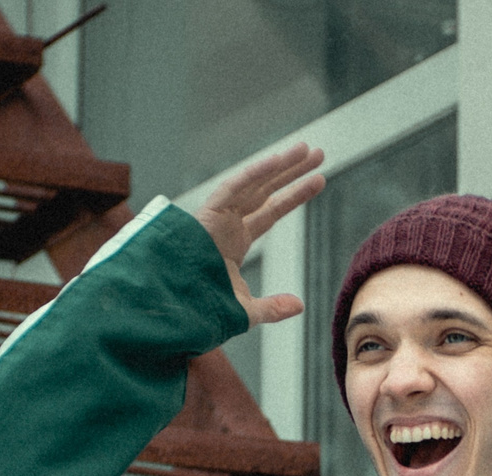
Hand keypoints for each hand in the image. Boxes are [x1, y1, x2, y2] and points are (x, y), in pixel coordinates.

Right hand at [195, 143, 325, 326]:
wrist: (173, 308)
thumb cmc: (198, 308)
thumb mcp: (244, 310)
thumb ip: (272, 308)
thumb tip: (299, 305)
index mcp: (235, 241)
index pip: (272, 211)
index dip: (295, 195)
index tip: (318, 180)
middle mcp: (228, 223)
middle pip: (266, 191)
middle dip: (292, 172)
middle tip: (318, 153)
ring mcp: (217, 216)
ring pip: (254, 183)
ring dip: (280, 165)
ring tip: (306, 149)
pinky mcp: (206, 213)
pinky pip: (233, 187)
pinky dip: (255, 173)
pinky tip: (278, 160)